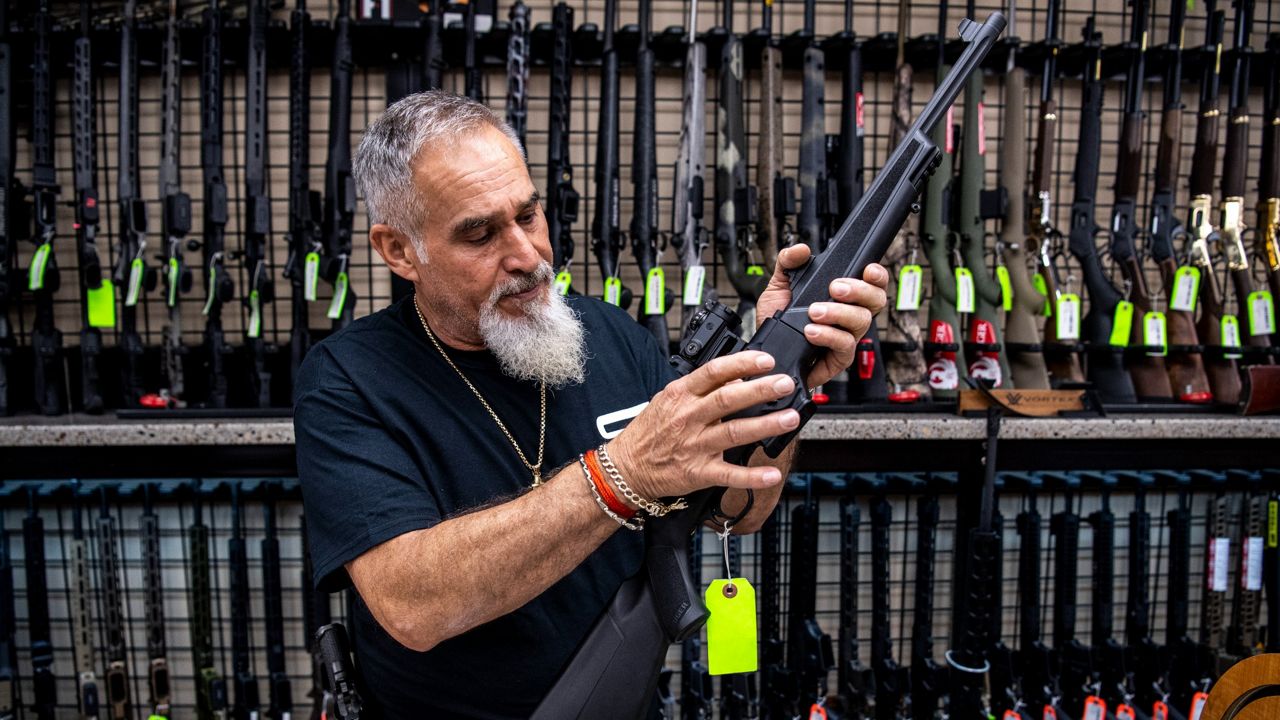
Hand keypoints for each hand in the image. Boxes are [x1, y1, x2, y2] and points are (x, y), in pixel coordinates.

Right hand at [606, 351, 794, 499]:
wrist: (626, 467)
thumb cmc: (649, 431)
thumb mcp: (668, 400)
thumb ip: (700, 388)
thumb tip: (735, 377)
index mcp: (681, 395)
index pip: (713, 372)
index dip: (742, 364)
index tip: (766, 361)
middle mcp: (688, 418)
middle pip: (728, 399)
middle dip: (760, 390)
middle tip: (785, 384)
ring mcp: (693, 446)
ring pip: (733, 433)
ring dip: (764, 426)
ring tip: (790, 418)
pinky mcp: (697, 472)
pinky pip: (728, 474)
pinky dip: (751, 476)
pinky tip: (771, 473)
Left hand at [754, 244, 888, 387]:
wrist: (765, 350)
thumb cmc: (779, 318)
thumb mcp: (779, 285)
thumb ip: (788, 262)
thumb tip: (801, 249)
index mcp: (844, 296)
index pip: (873, 282)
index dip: (877, 275)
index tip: (868, 270)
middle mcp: (850, 316)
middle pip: (876, 300)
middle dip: (859, 290)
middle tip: (835, 288)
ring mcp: (847, 337)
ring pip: (861, 322)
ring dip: (839, 313)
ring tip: (815, 312)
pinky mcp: (838, 358)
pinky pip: (846, 347)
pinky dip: (830, 336)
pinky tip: (812, 331)